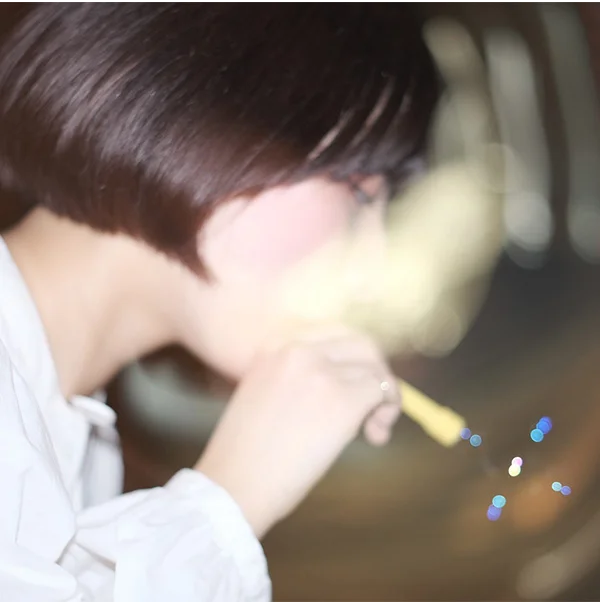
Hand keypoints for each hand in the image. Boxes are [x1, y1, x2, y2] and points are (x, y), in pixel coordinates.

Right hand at [195, 326, 400, 537]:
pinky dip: (386, 412)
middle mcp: (298, 349)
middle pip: (360, 344)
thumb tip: (342, 385)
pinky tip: (375, 437)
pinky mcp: (342, 399)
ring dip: (384, 396)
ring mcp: (321, 372)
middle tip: (374, 406)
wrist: (232, 487)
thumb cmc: (244, 455)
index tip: (351, 388)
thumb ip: (295, 380)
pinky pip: (381, 391)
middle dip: (375, 372)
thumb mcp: (262, 396)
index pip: (332, 336)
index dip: (350, 363)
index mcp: (275, 346)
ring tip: (375, 428)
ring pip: (374, 368)